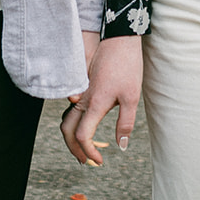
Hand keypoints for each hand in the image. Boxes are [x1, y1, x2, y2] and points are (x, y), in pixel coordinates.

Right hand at [61, 35, 141, 165]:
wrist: (120, 38)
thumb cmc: (128, 66)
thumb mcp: (132, 97)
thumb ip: (125, 123)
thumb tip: (121, 145)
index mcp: (94, 104)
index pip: (82, 136)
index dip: (89, 152)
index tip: (100, 161)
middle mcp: (83, 98)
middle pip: (67, 130)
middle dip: (74, 150)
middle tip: (87, 161)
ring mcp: (81, 90)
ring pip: (67, 118)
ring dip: (73, 137)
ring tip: (88, 148)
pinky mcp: (83, 84)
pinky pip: (72, 108)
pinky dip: (75, 123)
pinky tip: (90, 125)